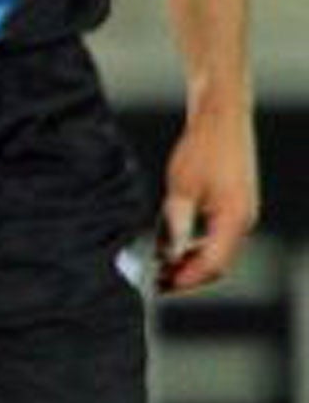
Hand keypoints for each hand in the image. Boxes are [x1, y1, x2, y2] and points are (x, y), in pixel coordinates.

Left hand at [155, 104, 259, 292]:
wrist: (222, 116)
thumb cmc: (204, 145)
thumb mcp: (182, 185)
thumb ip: (176, 222)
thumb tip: (166, 252)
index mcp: (235, 219)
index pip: (212, 264)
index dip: (186, 278)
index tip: (161, 285)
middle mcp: (244, 221)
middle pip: (219, 263)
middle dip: (189, 275)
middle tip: (159, 282)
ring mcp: (242, 214)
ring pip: (219, 252)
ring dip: (192, 262)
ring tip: (163, 268)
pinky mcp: (235, 206)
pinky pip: (219, 237)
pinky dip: (198, 246)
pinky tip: (176, 246)